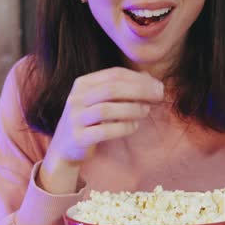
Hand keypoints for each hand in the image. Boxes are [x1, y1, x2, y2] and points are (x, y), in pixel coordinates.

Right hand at [38, 67, 163, 193]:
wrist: (65, 149)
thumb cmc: (91, 121)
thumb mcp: (102, 101)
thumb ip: (123, 89)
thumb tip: (150, 79)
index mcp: (83, 83)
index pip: (114, 74)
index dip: (139, 79)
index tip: (158, 86)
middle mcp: (76, 98)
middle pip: (112, 88)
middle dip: (140, 90)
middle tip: (158, 96)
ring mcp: (75, 118)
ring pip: (107, 109)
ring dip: (132, 109)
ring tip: (146, 111)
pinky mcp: (78, 138)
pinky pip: (105, 131)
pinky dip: (124, 128)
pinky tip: (134, 126)